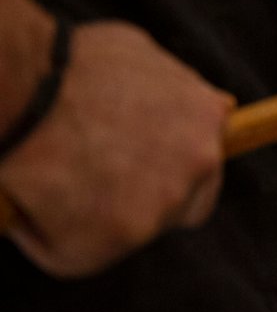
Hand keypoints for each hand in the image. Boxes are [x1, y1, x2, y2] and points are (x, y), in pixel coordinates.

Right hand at [0, 21, 234, 276]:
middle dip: (149, 204)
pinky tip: (28, 202)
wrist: (21, 90)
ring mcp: (159, 207)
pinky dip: (49, 238)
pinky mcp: (112, 242)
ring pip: (128, 232)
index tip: (144, 170)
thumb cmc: (68, 65)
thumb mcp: (144, 58)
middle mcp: (197, 165)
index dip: (175, 171)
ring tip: (52, 180)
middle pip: (184, 209)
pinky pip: (76, 253)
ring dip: (96, 220)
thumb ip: (182, 92)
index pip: (208, 165)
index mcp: (207, 120)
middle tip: (98, 187)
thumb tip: (220, 107)